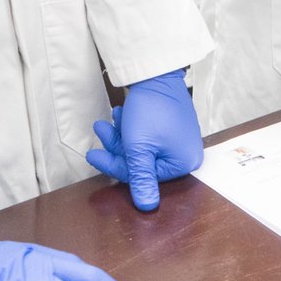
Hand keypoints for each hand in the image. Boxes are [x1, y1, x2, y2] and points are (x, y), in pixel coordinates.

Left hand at [86, 69, 202, 211]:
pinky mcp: (174, 124)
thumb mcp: (139, 148)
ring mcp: (180, 137)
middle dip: (117, 145)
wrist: (158, 72)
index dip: (116, 165)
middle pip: (143, 161)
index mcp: (184, 162)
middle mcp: (187, 152)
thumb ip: (141, 179)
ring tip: (109, 120)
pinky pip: (149, 134)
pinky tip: (122, 114)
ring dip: (122, 134)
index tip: (94, 156)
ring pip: (143, 146)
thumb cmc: (151, 109)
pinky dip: (132, 127)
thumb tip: (147, 208)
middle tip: (100, 131)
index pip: (144, 176)